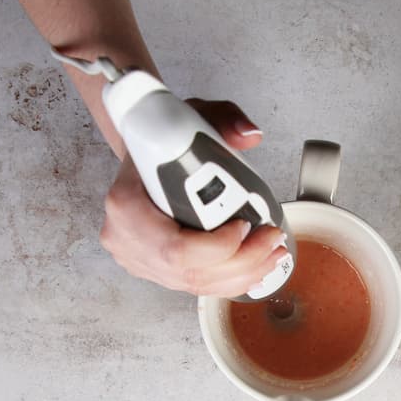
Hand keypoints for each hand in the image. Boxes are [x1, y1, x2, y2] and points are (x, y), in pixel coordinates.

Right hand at [98, 100, 288, 296]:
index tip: (245, 224)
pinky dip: (230, 279)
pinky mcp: (154, 269)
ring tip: (273, 254)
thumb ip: (224, 119)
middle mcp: (126, 239)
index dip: (217, 246)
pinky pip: (195, 285)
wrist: (144, 151)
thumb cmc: (162, 138)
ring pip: (196, 284)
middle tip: (272, 241)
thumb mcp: (193, 114)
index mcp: (127, 204)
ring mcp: (138, 259)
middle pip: (190, 272)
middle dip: (241, 262)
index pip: (174, 247)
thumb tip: (249, 135)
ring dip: (242, 274)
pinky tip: (256, 268)